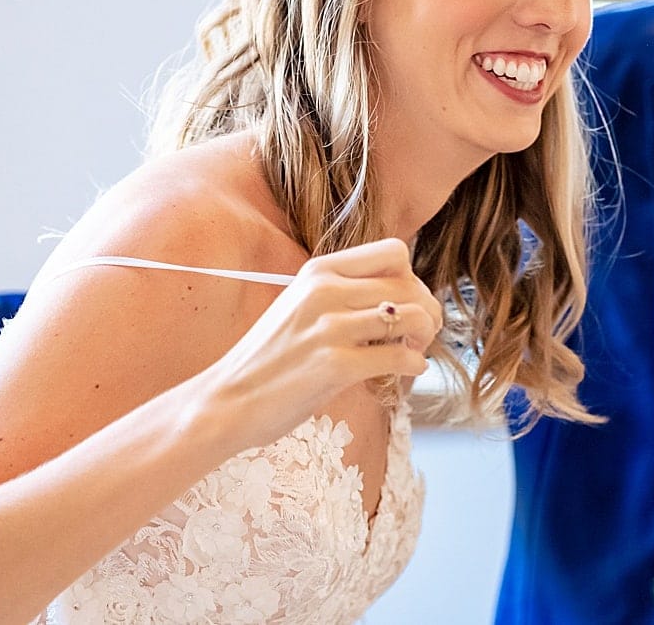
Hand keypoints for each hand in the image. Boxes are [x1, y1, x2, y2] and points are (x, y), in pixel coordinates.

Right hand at [195, 237, 442, 451]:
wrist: (226, 401)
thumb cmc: (269, 359)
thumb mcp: (301, 305)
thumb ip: (343, 292)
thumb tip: (404, 294)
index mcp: (319, 271)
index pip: (394, 252)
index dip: (412, 277)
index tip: (409, 302)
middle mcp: (325, 291)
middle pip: (411, 285)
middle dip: (428, 310)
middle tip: (423, 333)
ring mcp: (329, 328)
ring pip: (412, 317)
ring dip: (424, 336)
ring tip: (414, 350)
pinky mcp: (335, 366)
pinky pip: (399, 356)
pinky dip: (414, 364)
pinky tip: (408, 370)